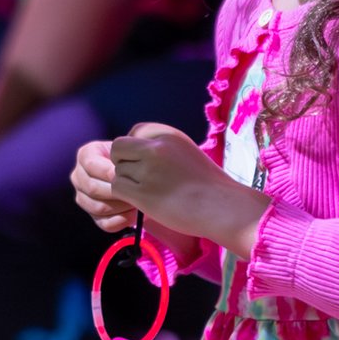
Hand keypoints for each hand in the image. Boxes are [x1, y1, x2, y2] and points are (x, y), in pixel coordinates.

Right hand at [72, 137, 140, 232]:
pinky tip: (134, 214)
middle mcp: (79, 177)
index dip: (109, 172)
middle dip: (117, 191)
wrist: (140, 174)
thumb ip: (125, 153)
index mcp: (85, 156)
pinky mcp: (93, 216)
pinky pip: (105, 223)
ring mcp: (83, 198)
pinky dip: (122, 220)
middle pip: (93, 188)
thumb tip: (120, 169)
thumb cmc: (134, 158)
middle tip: (138, 191)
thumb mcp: (129, 150)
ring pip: (98, 207)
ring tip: (138, 201)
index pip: (90, 164)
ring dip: (121, 206)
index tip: (129, 175)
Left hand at [109, 122, 266, 251]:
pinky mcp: (144, 193)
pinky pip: (118, 189)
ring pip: (117, 172)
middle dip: (124, 164)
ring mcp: (148, 169)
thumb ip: (159, 146)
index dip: (135, 150)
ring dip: (128, 183)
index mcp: (167, 134)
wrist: (222, 207)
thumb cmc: (205, 183)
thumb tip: (129, 151)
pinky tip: (143, 202)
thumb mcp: (183, 150)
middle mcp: (156, 147)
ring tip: (150, 192)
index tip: (149, 164)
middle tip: (141, 179)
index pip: (133, 132)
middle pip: (119, 150)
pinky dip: (126, 197)